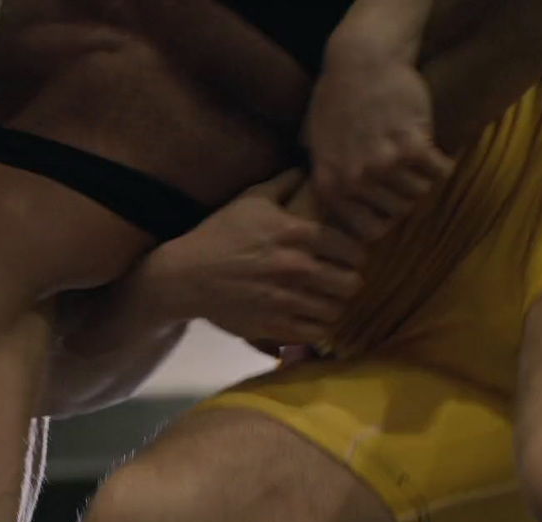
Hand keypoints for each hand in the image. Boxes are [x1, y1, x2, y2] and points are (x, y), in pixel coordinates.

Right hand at [138, 170, 365, 346]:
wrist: (186, 275)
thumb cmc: (219, 234)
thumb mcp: (250, 199)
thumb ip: (284, 183)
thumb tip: (308, 168)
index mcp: (297, 234)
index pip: (352, 249)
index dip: (355, 254)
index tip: (348, 257)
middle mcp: (298, 268)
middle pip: (351, 283)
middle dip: (348, 281)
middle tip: (339, 281)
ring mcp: (287, 300)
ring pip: (337, 311)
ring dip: (334, 305)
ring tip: (325, 301)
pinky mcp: (275, 325)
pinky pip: (317, 333)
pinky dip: (318, 327)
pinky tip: (310, 318)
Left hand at [305, 45, 453, 241]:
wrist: (362, 60)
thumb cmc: (337, 97)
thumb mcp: (314, 142)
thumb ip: (322, 176)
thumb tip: (329, 209)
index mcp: (330, 186)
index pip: (369, 232)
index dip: (384, 220)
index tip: (390, 207)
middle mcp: (355, 181)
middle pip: (399, 212)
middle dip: (405, 196)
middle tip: (405, 175)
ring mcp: (384, 165)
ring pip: (420, 192)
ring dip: (423, 178)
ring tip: (416, 160)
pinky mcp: (412, 145)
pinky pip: (439, 172)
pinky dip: (442, 164)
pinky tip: (436, 153)